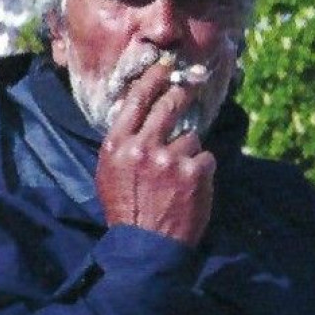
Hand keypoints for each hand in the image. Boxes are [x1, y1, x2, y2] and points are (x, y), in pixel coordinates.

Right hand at [95, 60, 215, 245]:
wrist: (145, 247)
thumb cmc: (125, 209)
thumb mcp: (109, 172)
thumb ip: (123, 143)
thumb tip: (137, 116)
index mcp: (117, 145)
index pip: (136, 101)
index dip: (153, 80)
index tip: (165, 67)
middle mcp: (141, 147)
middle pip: (167, 107)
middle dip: (182, 94)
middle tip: (192, 85)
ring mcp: (169, 159)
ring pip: (190, 138)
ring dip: (189, 153)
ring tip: (180, 177)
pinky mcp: (193, 172)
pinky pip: (205, 158)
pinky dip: (202, 170)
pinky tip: (192, 187)